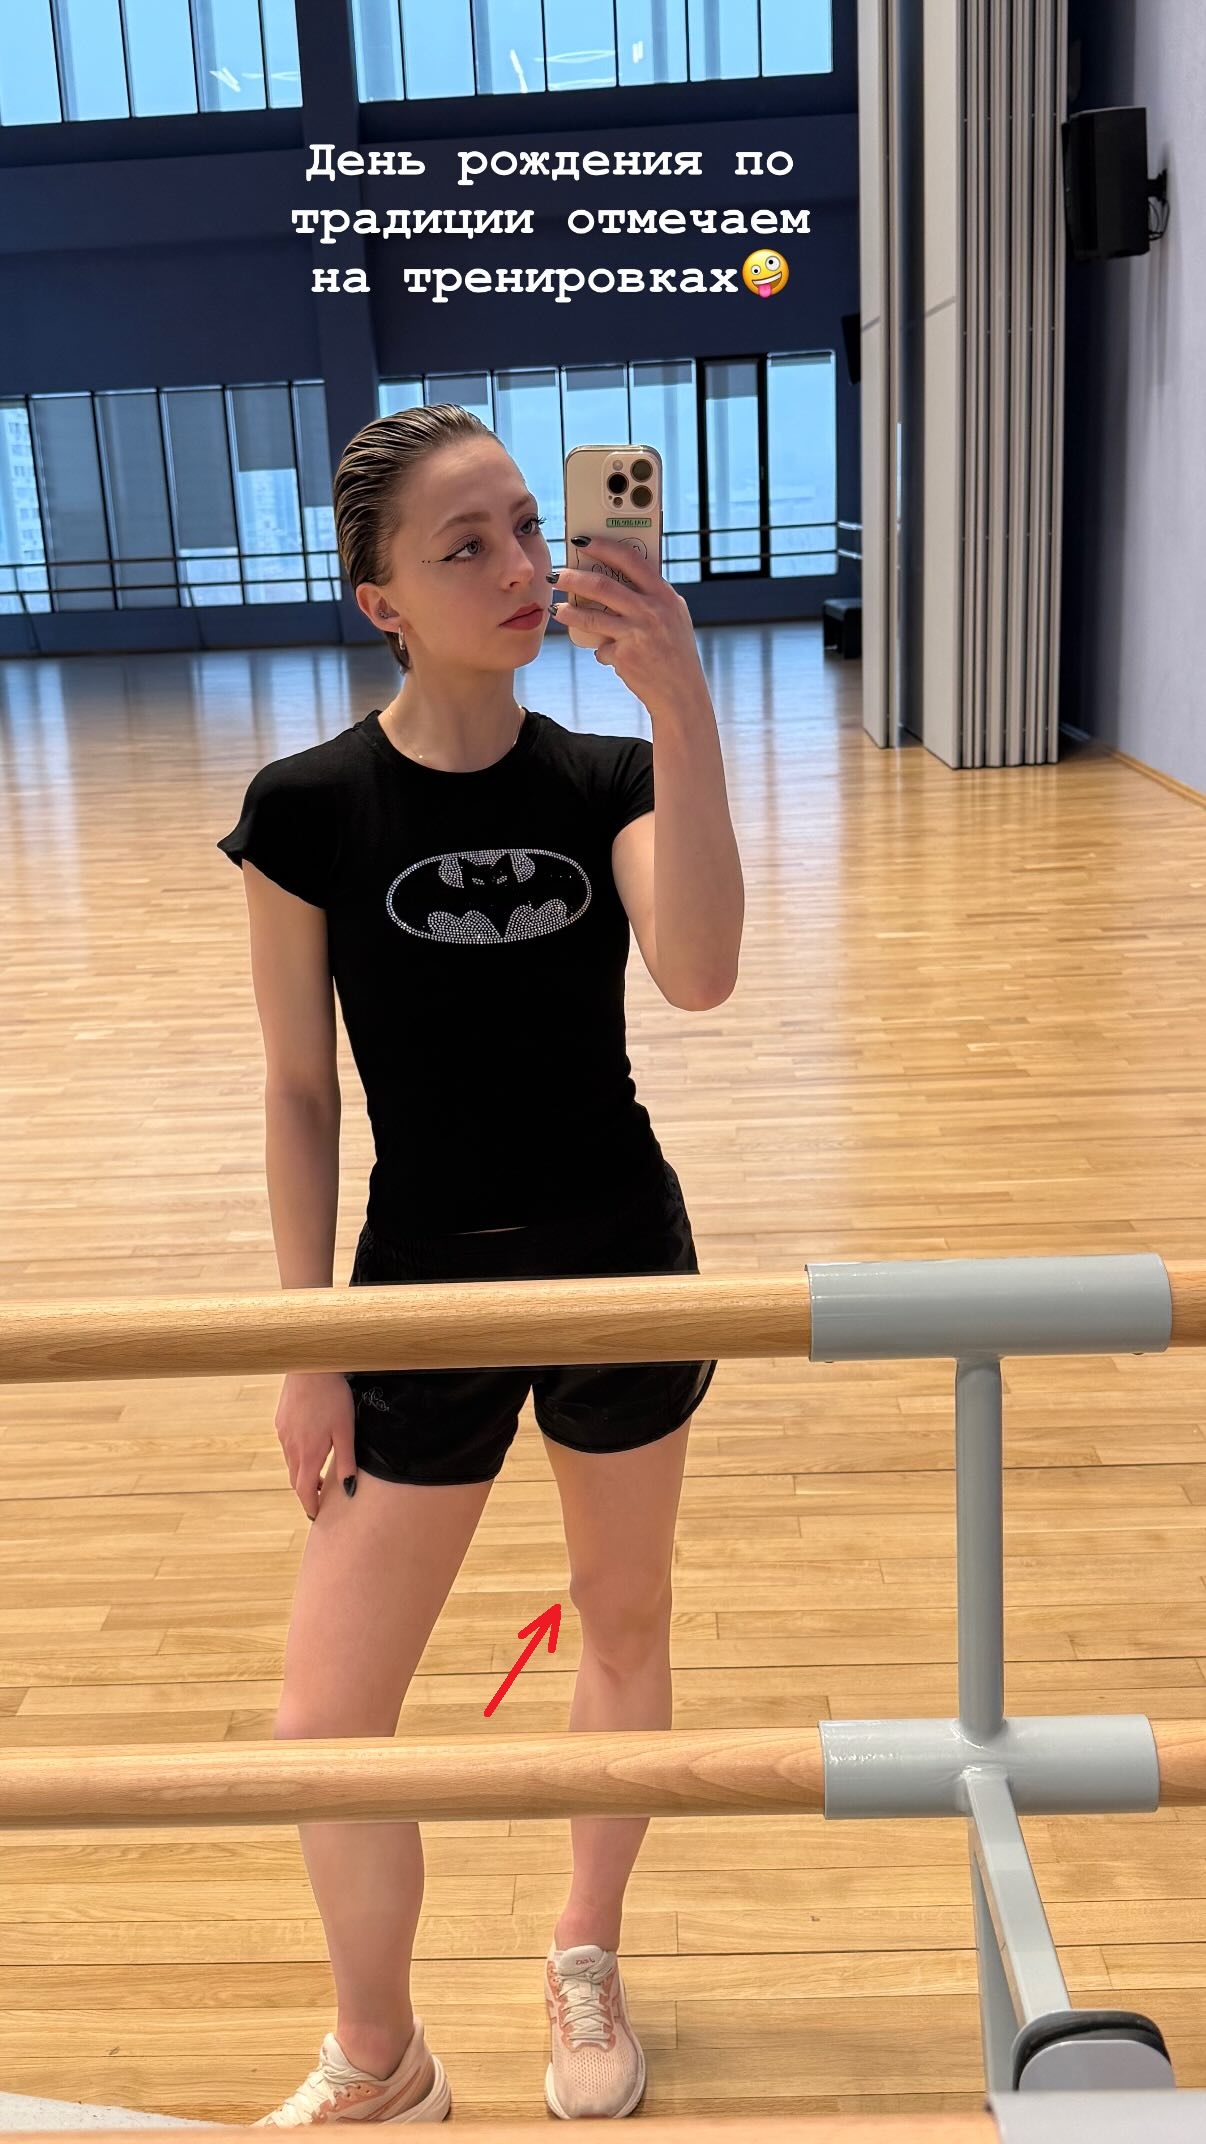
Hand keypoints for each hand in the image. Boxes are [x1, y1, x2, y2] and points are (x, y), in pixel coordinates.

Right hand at [274, 1370, 357, 1519]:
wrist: (311, 1368)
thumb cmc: (333, 1398)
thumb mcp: (346, 1431)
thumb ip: (347, 1462)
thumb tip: (350, 1489)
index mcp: (308, 1455)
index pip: (305, 1491)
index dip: (310, 1506)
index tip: (316, 1516)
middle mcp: (291, 1448)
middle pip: (296, 1480)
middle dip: (307, 1492)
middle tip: (320, 1498)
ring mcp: (283, 1435)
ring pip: (291, 1463)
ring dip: (303, 1473)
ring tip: (319, 1474)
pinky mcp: (281, 1422)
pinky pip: (287, 1446)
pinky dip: (297, 1455)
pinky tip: (310, 1446)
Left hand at [550, 535, 707, 711]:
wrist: (681, 693)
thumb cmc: (675, 652)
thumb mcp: (674, 617)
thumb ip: (651, 597)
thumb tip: (616, 577)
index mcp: (664, 595)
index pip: (630, 560)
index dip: (604, 547)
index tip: (583, 542)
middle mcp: (651, 611)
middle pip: (603, 585)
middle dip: (573, 578)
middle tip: (557, 575)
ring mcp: (637, 634)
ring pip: (591, 617)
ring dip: (569, 611)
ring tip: (557, 609)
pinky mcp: (624, 656)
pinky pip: (601, 648)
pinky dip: (601, 651)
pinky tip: (608, 655)